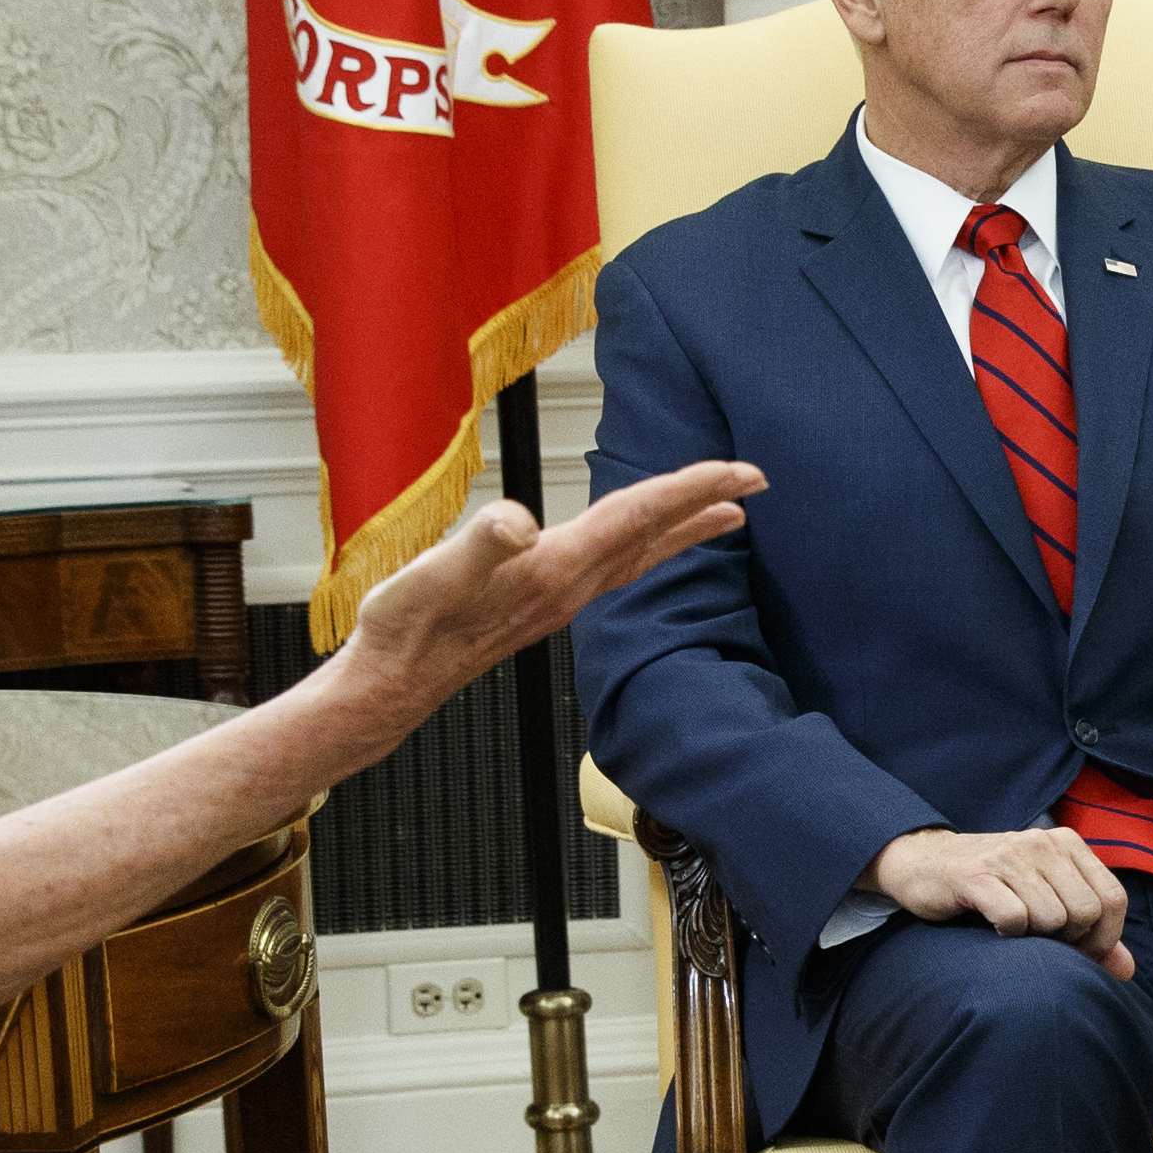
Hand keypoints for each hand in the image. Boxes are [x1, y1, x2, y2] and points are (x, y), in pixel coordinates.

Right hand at [340, 460, 758, 719]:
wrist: (395, 681)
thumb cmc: (410, 626)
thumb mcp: (437, 574)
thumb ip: (480, 543)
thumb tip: (517, 521)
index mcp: (555, 567)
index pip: (638, 517)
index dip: (690, 489)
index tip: (740, 471)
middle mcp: (571, 584)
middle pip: (653, 535)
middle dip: (706, 504)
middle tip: (756, 480)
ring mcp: (562, 597)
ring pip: (641, 554)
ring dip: (684, 530)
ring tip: (727, 515)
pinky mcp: (546, 603)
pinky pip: (616, 567)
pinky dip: (646, 547)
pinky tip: (644, 544)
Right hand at [872, 824, 1133, 978]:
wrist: (924, 864)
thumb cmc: (994, 887)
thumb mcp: (1047, 899)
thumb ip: (1090, 933)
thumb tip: (1127, 971)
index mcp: (1067, 844)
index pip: (1113, 899)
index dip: (1104, 937)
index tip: (1080, 951)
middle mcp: (1042, 843)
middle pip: (1085, 913)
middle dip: (1069, 941)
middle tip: (1041, 940)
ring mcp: (1008, 856)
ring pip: (1052, 919)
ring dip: (1035, 938)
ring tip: (1015, 927)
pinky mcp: (975, 876)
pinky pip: (1014, 919)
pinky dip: (1008, 934)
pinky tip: (994, 927)